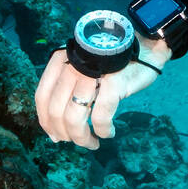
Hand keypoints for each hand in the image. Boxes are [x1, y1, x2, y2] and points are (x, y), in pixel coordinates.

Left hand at [35, 34, 170, 149]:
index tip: (55, 136)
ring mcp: (92, 74)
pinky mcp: (113, 83)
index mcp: (60, 61)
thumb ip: (66, 93)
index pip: (42, 97)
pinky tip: (108, 133)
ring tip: (92, 143)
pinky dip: (103, 130)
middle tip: (76, 141)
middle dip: (64, 133)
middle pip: (56, 110)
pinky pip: (100, 117)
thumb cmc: (110, 63)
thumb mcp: (82, 70)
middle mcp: (72, 66)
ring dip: (81, 138)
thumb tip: (55, 133)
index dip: (46, 121)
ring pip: (74, 117)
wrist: (145, 45)